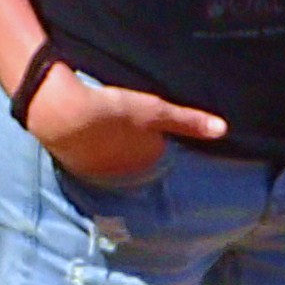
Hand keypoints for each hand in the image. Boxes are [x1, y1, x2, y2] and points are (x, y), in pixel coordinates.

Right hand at [23, 61, 225, 182]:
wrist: (61, 114)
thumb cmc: (112, 110)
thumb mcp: (155, 111)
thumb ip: (188, 121)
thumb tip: (223, 130)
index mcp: (148, 161)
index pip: (159, 148)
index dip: (154, 131)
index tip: (145, 117)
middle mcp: (127, 175)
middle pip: (136, 155)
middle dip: (133, 141)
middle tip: (122, 116)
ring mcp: (100, 173)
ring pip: (112, 157)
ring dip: (110, 143)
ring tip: (103, 121)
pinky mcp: (77, 167)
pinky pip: (90, 156)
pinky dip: (89, 144)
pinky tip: (85, 128)